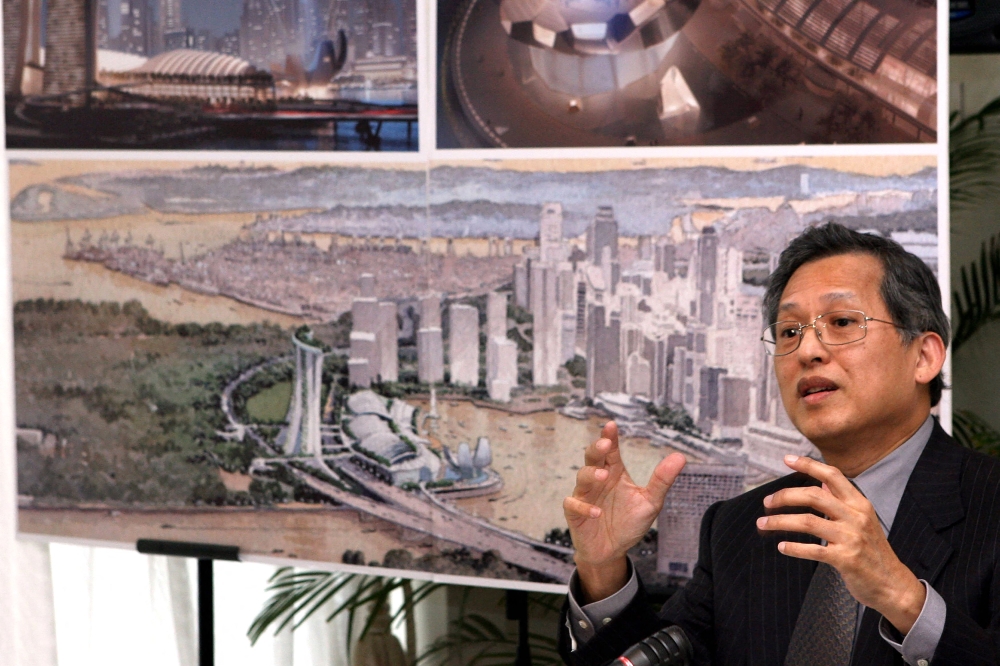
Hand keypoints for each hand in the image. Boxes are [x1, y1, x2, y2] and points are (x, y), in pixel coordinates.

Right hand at [563, 421, 685, 602]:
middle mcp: (599, 481)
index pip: (610, 451)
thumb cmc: (629, 522)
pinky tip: (596, 512)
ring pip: (582, 477)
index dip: (609, 437)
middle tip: (604, 444)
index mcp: (615, 473)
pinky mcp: (575, 513)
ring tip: (604, 477)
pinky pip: (573, 505)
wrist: (612, 551)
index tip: (611, 425)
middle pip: (592, 458)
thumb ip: (662, 480)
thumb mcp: (650, 502)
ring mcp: (585, 496)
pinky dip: (583, 507)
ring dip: (591, 475)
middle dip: (596, 449)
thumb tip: (680, 456)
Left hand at [756, 455, 925, 634]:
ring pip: (807, 522)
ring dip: (780, 522)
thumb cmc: (874, 552)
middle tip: (767, 501)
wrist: (894, 585)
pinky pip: (812, 550)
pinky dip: (793, 547)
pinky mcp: (845, 559)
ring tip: (763, 524)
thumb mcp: (863, 521)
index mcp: (860, 504)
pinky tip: (782, 546)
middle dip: (785, 496)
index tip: (787, 459)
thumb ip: (842, 503)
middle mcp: (856, 517)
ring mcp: (851, 538)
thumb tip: (821, 485)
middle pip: (813, 496)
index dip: (808, 464)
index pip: (832, 476)